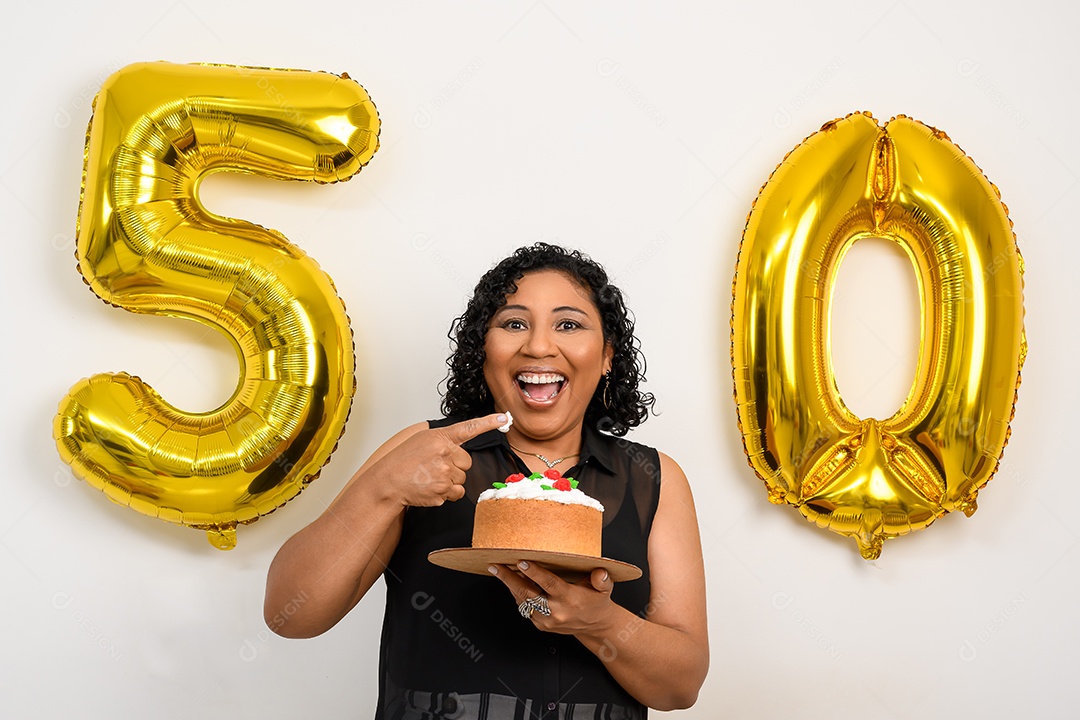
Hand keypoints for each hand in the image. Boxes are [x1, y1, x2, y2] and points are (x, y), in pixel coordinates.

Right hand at [368, 413, 506, 507]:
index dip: (489, 422)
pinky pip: (457, 493)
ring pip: (462, 478)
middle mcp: (445, 453)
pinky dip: (447, 493)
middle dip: (455, 465)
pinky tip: (432, 487)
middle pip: (467, 462)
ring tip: (430, 477)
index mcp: (440, 438)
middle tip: (435, 466)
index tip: (503, 418)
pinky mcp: (443, 490)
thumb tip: (460, 450)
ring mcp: (445, 473)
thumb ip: (444, 441)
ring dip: (450, 480)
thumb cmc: (403, 461)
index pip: (469, 428)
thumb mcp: (422, 441)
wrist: (388, 482)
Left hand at [488, 561, 615, 635]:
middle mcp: (556, 611)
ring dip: (510, 586)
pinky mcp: (541, 625)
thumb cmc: (596, 601)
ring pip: (523, 602)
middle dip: (510, 579)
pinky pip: (525, 609)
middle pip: (528, 594)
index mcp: (570, 599)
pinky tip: (511, 582)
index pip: (549, 584)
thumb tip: (599, 573)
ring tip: (498, 570)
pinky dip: (517, 595)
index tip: (522, 562)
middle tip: (496, 566)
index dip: (534, 573)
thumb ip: (602, 580)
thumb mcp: (605, 589)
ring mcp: (547, 620)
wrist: (595, 626)